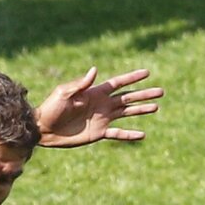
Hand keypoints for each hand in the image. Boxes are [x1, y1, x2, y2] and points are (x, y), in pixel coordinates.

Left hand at [35, 66, 162, 146]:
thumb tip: (95, 70)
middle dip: (144, 94)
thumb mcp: (64, 93)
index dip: (132, 77)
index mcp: (95, 92)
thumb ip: (80, 84)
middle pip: (128, 97)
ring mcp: (102, 119)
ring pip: (127, 113)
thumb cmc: (51, 108)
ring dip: (141, 110)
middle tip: (161, 91)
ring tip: (157, 107)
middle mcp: (102, 104)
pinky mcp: (98, 133)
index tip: (147, 72)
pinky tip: (142, 134)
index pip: (118, 83)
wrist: (43, 129)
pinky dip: (129, 134)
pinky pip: (117, 134)